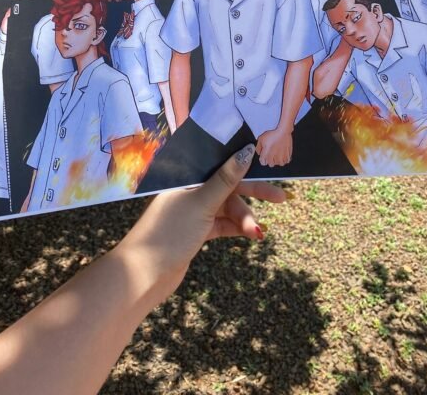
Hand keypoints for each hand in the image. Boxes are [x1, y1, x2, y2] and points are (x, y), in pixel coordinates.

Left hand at [126, 145, 285, 291]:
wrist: (145, 275)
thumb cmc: (169, 233)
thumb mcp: (201, 204)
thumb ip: (226, 180)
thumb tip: (246, 152)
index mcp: (186, 177)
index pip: (221, 164)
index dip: (245, 166)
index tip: (269, 165)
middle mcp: (189, 190)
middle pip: (228, 186)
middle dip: (254, 194)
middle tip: (282, 198)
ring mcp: (193, 211)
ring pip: (227, 207)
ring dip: (244, 218)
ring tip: (257, 233)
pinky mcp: (196, 231)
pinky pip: (223, 223)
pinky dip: (236, 227)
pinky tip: (252, 234)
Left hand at [256, 125, 292, 166]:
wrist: (283, 132)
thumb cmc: (273, 135)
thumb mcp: (261, 139)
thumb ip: (258, 148)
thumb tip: (259, 153)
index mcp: (266, 156)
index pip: (263, 162)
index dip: (263, 158)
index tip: (265, 155)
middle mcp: (273, 159)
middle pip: (271, 164)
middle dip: (270, 159)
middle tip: (272, 152)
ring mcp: (281, 159)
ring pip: (278, 163)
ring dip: (278, 159)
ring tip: (278, 153)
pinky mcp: (288, 157)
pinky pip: (285, 161)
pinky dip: (284, 158)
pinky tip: (283, 153)